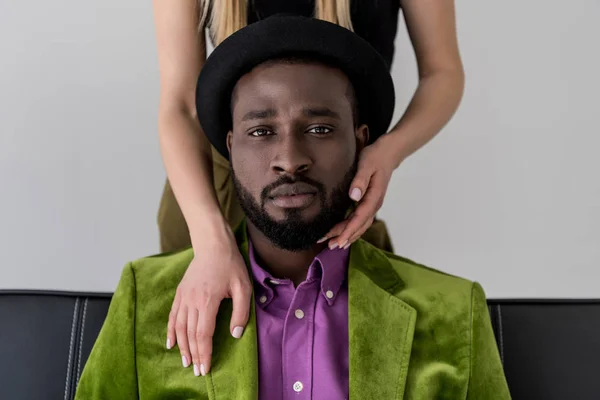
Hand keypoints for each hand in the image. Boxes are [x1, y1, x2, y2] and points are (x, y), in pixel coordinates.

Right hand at [166, 227, 251, 376]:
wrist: (213, 245)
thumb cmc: (231, 265)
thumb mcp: (243, 287)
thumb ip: (240, 312)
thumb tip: (235, 334)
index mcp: (208, 300)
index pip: (203, 334)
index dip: (204, 353)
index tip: (205, 368)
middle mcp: (192, 300)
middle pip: (190, 334)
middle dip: (194, 355)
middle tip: (197, 371)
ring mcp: (184, 296)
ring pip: (179, 327)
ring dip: (182, 347)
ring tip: (186, 362)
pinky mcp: (180, 292)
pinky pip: (173, 316)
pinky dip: (171, 331)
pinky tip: (171, 343)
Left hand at [320, 138, 397, 248]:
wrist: (387, 154)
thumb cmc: (375, 157)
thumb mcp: (366, 164)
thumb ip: (360, 180)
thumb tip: (354, 196)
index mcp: (374, 197)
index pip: (360, 218)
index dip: (349, 230)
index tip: (339, 241)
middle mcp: (374, 204)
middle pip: (359, 226)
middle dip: (345, 237)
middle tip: (329, 246)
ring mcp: (372, 205)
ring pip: (360, 225)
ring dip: (347, 235)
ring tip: (333, 244)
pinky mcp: (368, 203)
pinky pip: (359, 220)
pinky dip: (351, 229)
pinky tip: (342, 234)